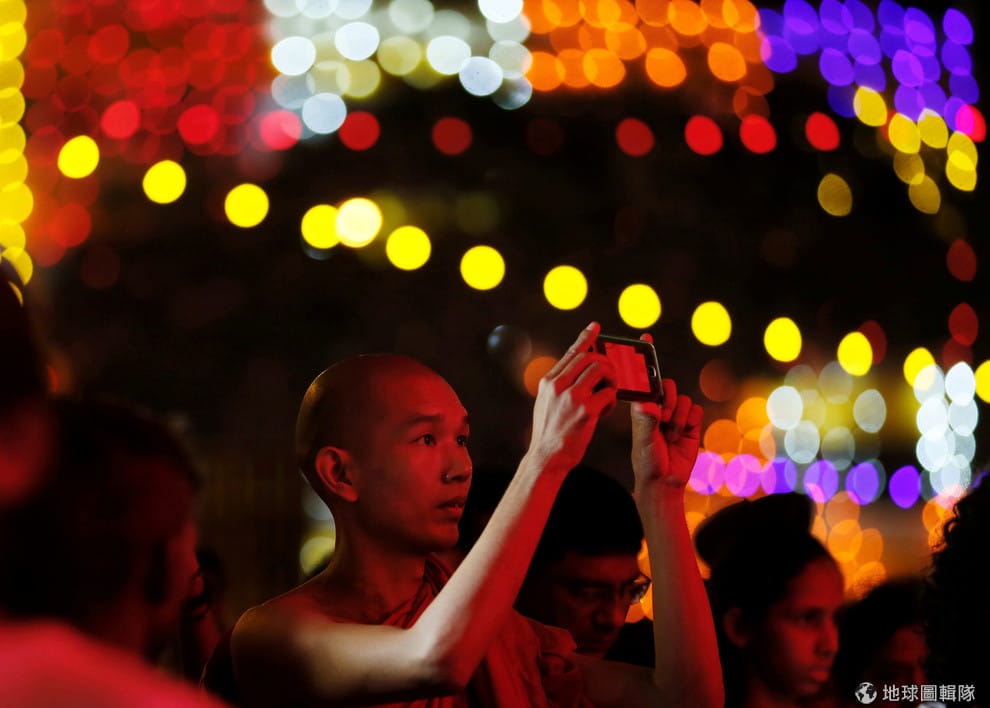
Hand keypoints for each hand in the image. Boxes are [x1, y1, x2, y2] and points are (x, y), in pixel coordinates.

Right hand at [527, 322, 616, 473]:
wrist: (546, 458)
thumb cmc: (550, 433)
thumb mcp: (547, 403)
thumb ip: (560, 386)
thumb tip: (579, 371)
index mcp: (549, 382)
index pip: (571, 353)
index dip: (585, 338)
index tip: (595, 327)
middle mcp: (558, 385)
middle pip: (590, 358)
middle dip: (606, 363)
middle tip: (611, 374)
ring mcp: (572, 397)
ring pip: (601, 370)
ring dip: (611, 379)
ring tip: (608, 392)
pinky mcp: (586, 411)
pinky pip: (608, 394)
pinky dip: (610, 401)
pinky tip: (604, 411)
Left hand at [629, 335, 702, 493]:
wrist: (665, 482)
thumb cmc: (647, 461)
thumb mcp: (644, 441)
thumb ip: (647, 421)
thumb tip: (648, 403)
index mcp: (642, 406)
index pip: (644, 378)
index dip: (645, 358)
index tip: (646, 337)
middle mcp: (658, 406)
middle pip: (668, 385)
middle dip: (668, 401)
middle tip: (663, 418)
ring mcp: (675, 414)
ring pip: (683, 400)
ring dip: (679, 418)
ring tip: (670, 435)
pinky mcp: (691, 423)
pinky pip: (696, 411)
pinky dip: (690, 423)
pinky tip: (682, 436)